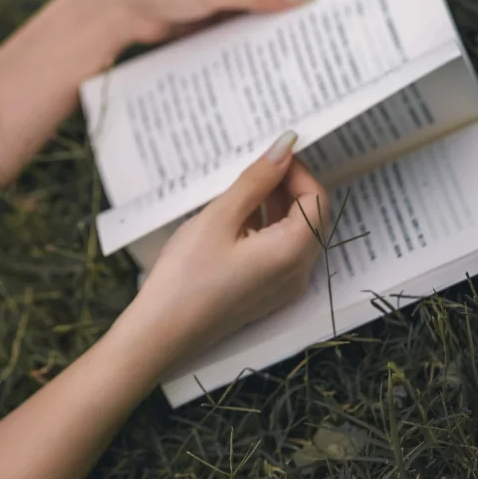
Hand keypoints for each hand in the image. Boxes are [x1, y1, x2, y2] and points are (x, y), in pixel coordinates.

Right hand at [134, 135, 331, 367]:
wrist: (162, 332)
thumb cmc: (187, 275)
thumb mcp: (220, 218)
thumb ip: (256, 180)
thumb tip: (285, 146)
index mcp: (292, 252)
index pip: (316, 200)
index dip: (297, 171)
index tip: (269, 154)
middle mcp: (298, 273)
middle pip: (310, 217)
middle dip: (286, 186)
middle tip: (252, 165)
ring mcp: (284, 287)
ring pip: (295, 234)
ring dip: (274, 206)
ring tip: (238, 188)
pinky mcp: (267, 294)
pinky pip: (279, 252)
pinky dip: (265, 228)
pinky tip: (233, 218)